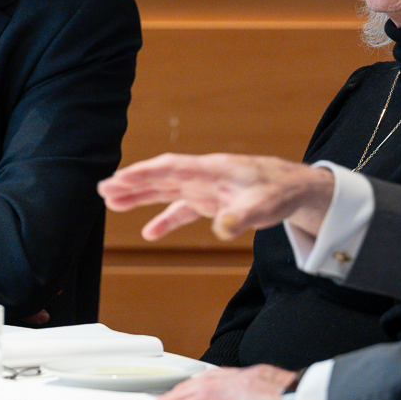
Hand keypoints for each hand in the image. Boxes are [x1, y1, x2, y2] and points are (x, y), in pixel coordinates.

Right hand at [97, 153, 334, 240]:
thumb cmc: (281, 190)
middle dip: (133, 182)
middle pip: (162, 176)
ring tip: (112, 202)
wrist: (297, 189)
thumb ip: (240, 216)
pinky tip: (149, 232)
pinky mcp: (212, 200)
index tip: (119, 178)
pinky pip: (182, 208)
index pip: (171, 167)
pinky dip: (165, 219)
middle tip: (103, 189)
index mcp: (212, 169)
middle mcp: (204, 176)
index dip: (144, 172)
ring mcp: (206, 187)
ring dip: (140, 196)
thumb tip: (220, 229)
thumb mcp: (264, 205)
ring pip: (166, 189)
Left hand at [157, 364, 299, 399]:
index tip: (189, 395)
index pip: (224, 381)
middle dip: (186, 389)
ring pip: (203, 384)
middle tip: (167, 398)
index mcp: (259, 380)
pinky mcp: (242, 389)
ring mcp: (245, 380)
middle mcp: (250, 375)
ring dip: (181, 394)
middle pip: (208, 379)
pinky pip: (207, 394)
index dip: (203, 387)